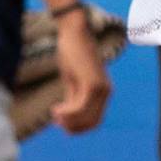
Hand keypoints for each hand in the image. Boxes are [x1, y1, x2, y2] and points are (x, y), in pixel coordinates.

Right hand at [51, 11, 110, 133]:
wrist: (74, 32)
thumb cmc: (72, 53)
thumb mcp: (72, 80)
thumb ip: (72, 98)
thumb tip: (66, 117)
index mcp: (103, 91)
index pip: (95, 121)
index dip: (79, 128)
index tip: (62, 125)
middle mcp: (106, 92)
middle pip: (91, 123)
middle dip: (73, 127)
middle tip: (57, 122)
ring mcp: (101, 88)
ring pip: (85, 117)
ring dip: (68, 120)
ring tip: (54, 114)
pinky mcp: (92, 84)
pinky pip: (79, 107)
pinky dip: (66, 112)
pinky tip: (55, 109)